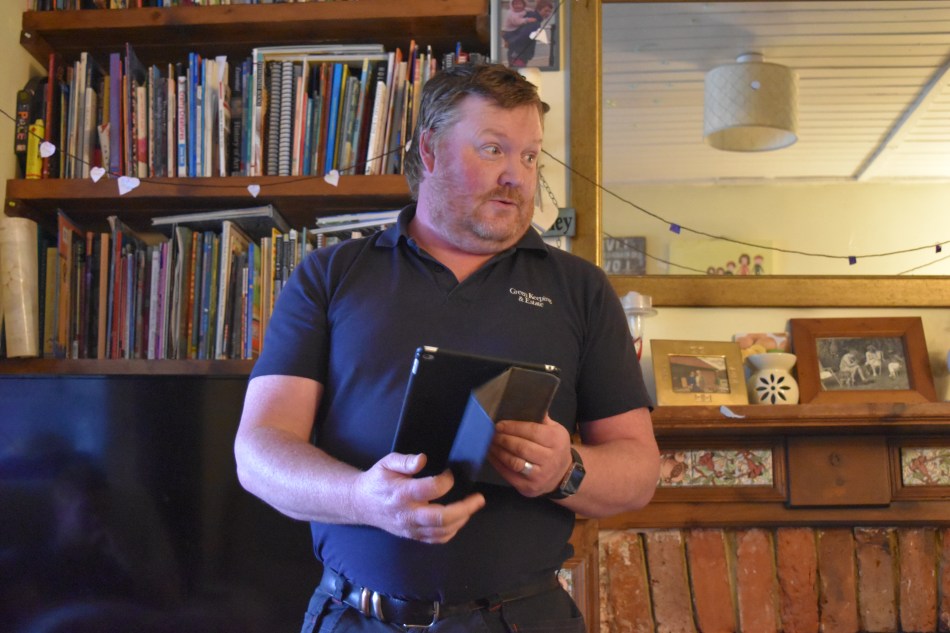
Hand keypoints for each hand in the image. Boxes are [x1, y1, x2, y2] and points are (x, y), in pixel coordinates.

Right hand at [352, 453, 484, 543]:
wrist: (360, 504)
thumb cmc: (377, 480)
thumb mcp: (386, 463)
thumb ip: (404, 460)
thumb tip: (422, 459)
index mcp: (402, 493)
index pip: (431, 488)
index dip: (447, 480)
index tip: (450, 472)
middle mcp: (408, 513)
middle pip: (441, 517)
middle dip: (465, 508)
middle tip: (478, 498)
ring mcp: (410, 528)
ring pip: (442, 531)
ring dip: (462, 520)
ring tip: (472, 507)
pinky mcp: (412, 536)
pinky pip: (435, 539)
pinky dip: (451, 532)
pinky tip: (459, 520)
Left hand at [487, 415, 572, 497]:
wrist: (563, 475)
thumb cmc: (555, 448)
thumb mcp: (556, 430)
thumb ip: (541, 419)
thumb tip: (526, 404)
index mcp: (556, 440)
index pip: (532, 431)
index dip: (513, 427)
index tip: (499, 424)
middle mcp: (550, 459)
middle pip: (521, 447)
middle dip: (503, 439)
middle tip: (492, 433)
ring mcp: (539, 476)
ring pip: (514, 462)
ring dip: (498, 451)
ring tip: (490, 443)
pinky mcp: (528, 487)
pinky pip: (508, 475)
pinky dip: (497, 463)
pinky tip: (491, 455)